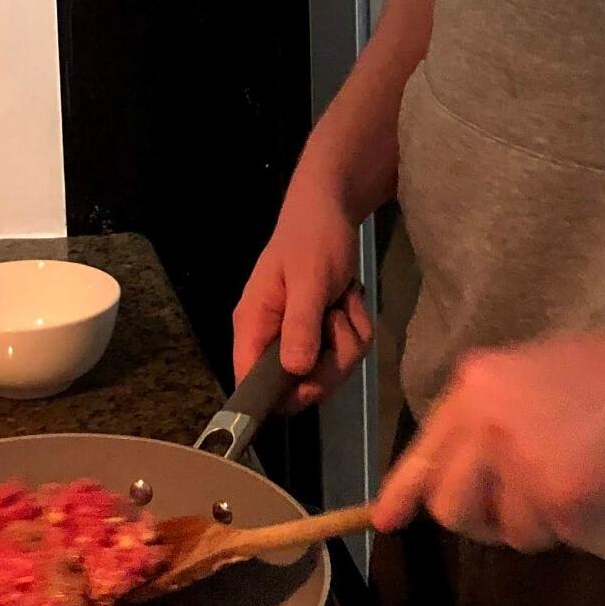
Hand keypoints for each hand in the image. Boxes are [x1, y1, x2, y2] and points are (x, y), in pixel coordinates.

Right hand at [232, 174, 374, 413]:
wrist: (332, 210)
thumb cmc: (312, 238)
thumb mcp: (308, 279)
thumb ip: (300, 324)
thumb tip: (294, 371)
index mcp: (253, 324)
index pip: (248, 380)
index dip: (277, 395)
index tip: (312, 384)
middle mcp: (272, 337)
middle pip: (300, 385)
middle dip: (332, 361)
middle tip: (339, 322)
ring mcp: (298, 337)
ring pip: (330, 371)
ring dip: (348, 339)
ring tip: (343, 301)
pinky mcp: (321, 334)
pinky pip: (346, 353)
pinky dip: (356, 328)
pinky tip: (349, 301)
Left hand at [370, 326, 604, 549]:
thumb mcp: (535, 376)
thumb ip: (491, 420)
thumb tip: (457, 478)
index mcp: (476, 384)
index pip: (426, 449)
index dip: (404, 491)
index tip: (384, 519)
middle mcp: (484, 422)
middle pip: (448, 504)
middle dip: (478, 518)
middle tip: (523, 506)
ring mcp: (518, 463)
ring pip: (501, 529)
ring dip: (533, 522)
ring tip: (579, 477)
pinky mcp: (557, 500)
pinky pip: (548, 537)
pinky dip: (575, 525)